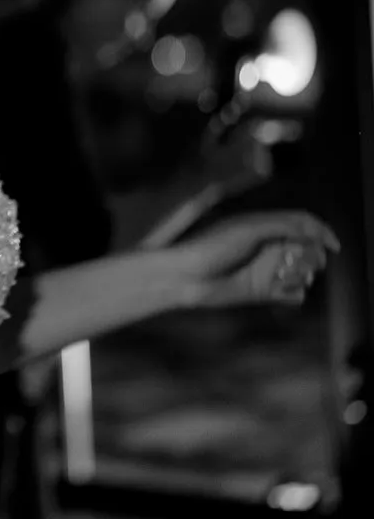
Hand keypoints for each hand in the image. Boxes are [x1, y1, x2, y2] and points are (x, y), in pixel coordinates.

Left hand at [171, 210, 338, 310]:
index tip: (333, 246)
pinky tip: (282, 291)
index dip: (322, 232)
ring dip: (302, 275)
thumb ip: (283, 226)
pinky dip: (294, 293)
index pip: (304, 223)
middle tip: (300, 262)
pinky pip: (292, 294)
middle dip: (311, 256)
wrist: (184, 277)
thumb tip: (314, 230)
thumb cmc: (211, 247)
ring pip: (303, 272)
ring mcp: (267, 269)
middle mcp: (269, 246)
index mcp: (265, 225)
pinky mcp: (263, 291)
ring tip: (283, 277)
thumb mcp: (248, 230)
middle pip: (308, 248)